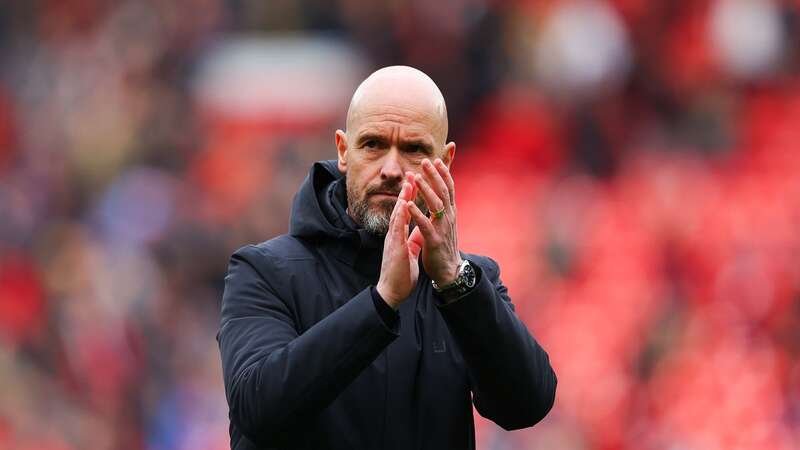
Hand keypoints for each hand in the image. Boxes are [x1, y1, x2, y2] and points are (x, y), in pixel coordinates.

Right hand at [376, 173, 422, 308]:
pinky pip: (397, 228)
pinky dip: (400, 215)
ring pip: (398, 214)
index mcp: (400, 235)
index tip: (418, 182)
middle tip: (413, 173)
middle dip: (407, 191)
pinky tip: (403, 204)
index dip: (411, 197)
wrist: (392, 291)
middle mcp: (395, 234)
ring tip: (409, 182)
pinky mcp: (394, 247)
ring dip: (402, 198)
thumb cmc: (400, 273)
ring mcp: (393, 239)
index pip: (406, 212)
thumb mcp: (410, 251)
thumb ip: (413, 239)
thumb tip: (420, 229)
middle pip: (401, 209)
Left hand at [407, 158, 461, 286]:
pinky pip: (425, 225)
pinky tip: (408, 204)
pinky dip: (417, 214)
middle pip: (443, 192)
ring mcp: (442, 228)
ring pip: (435, 205)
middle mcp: (449, 217)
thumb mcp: (445, 222)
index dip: (443, 173)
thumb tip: (440, 193)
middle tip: (426, 161)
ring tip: (417, 177)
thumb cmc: (444, 244)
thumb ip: (442, 207)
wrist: (448, 270)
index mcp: (451, 213)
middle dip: (434, 175)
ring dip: (426, 190)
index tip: (436, 159)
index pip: (449, 188)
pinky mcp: (434, 241)